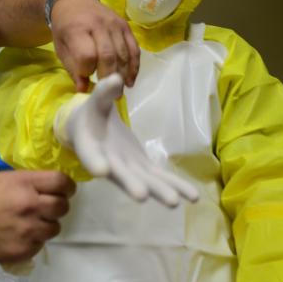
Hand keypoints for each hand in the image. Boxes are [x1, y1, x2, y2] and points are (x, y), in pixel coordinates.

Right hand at [0, 170, 74, 262]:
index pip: (62, 182)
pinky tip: (19, 235)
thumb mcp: (5, 179)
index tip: (64, 189)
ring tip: (29, 223)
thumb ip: (30, 182)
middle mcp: (31, 206)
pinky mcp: (25, 250)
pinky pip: (41, 243)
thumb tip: (52, 186)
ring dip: (46, 224)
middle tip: (47, 207)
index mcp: (25, 184)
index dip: (67, 186)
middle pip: (63, 206)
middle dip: (58, 205)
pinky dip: (34, 240)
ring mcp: (29, 230)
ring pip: (55, 228)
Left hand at [49, 0, 138, 91]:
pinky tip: (130, 80)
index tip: (85, 77)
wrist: (74, 1)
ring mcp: (115, 24)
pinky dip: (134, 66)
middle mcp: (98, 24)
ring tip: (119, 90)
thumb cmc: (65, 28)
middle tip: (109, 94)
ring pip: (123, 53)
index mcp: (77, 29)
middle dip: (109, 78)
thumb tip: (84, 89)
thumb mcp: (60, 47)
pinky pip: (134, 48)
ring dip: (123, 75)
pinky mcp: (126, 26)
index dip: (87, 70)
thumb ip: (72, 68)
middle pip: (108, 55)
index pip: (87, 55)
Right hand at [64, 73, 198, 206]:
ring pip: (144, 181)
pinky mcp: (143, 168)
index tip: (101, 170)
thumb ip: (103, 92)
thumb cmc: (91, 115)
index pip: (90, 156)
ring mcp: (129, 169)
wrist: (93, 129)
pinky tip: (193, 197)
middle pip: (121, 175)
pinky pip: (160, 178)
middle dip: (132, 184)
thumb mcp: (93, 101)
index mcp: (89, 147)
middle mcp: (109, 164)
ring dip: (159, 190)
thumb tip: (116, 79)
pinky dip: (175, 186)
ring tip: (175, 202)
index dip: (95, 162)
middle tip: (142, 196)